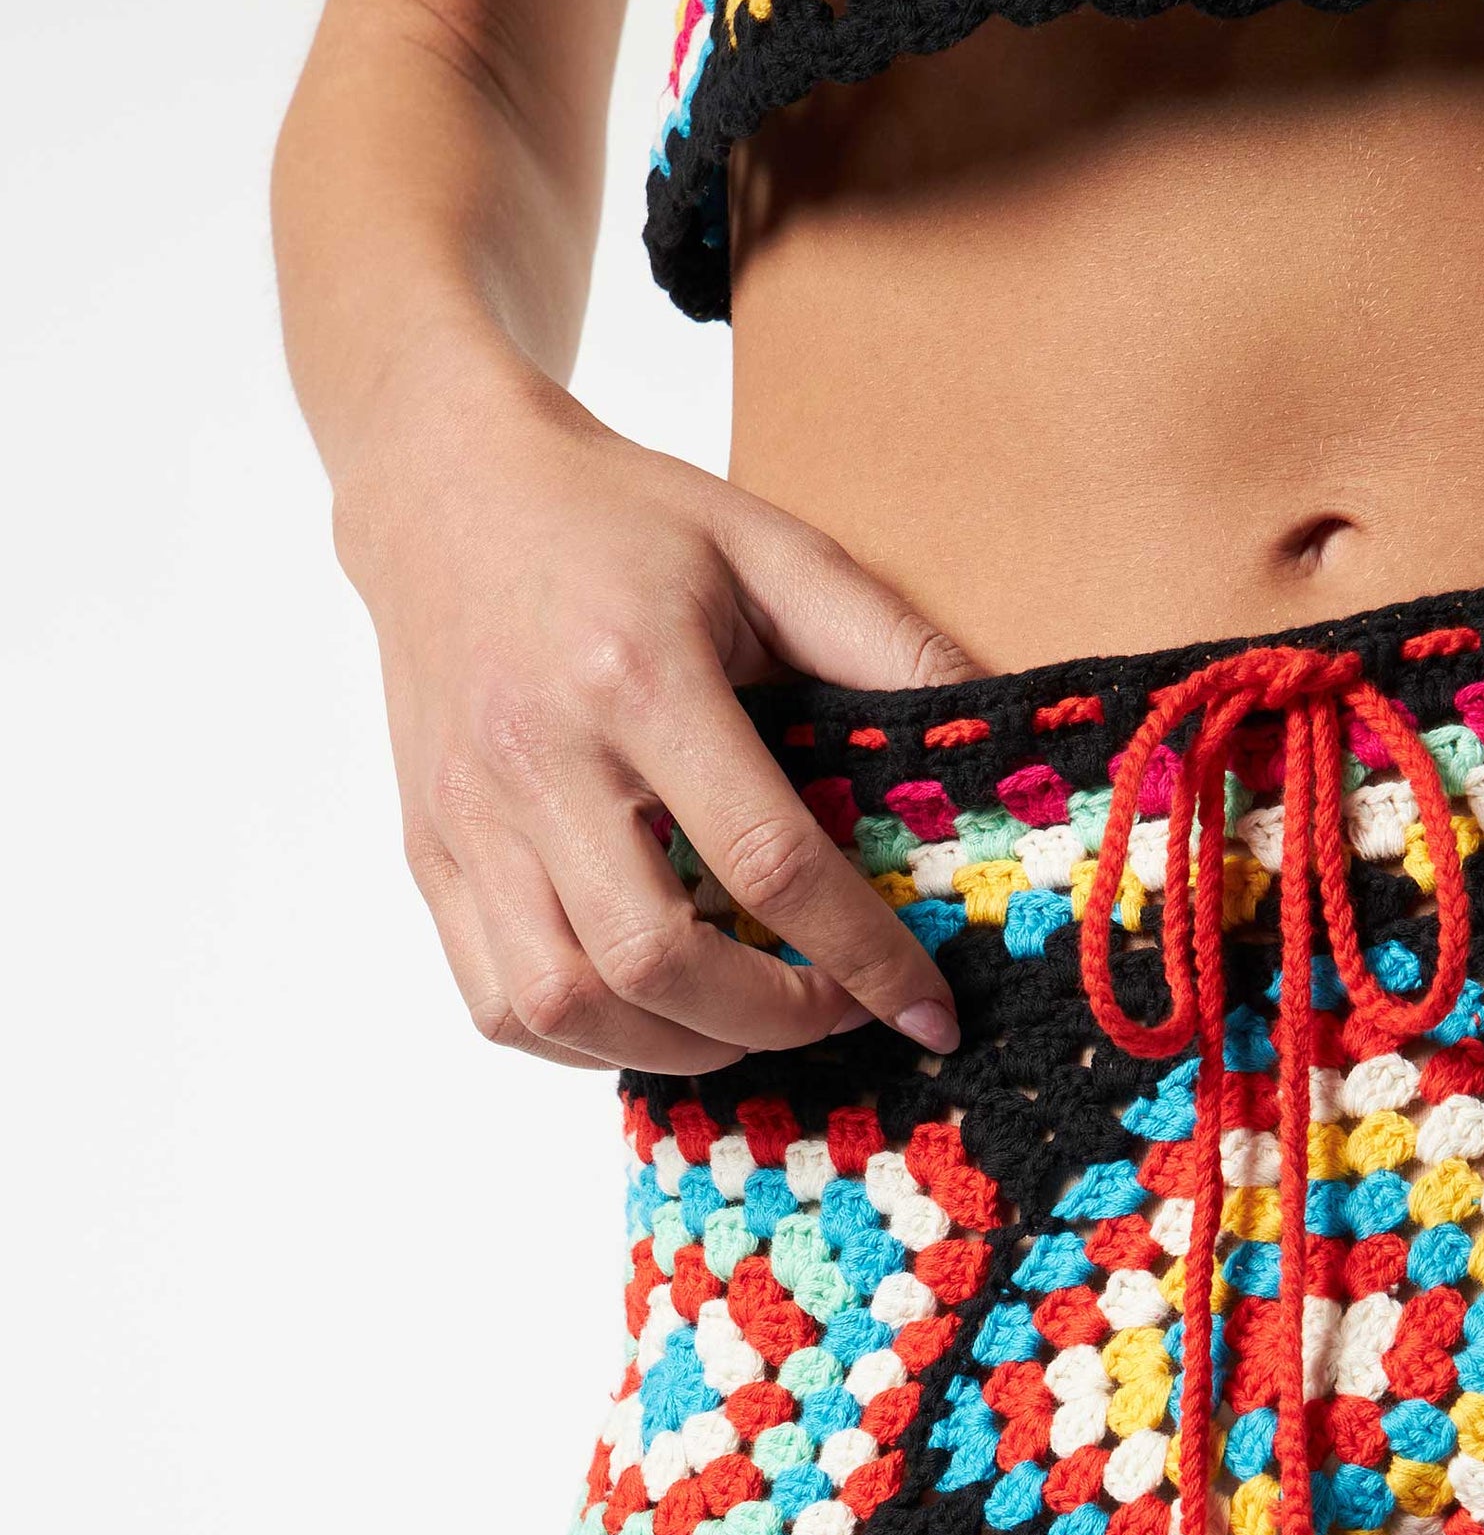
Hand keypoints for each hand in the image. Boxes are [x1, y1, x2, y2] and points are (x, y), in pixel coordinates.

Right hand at [335, 352, 975, 1071]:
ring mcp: (470, 818)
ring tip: (745, 1021)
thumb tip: (1001, 723)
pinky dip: (587, 1040)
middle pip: (655, 959)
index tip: (927, 1009)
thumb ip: (889, 643)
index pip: (768, 860)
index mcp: (637, 677)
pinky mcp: (431, 855)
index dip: (862, 955)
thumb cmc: (620, 521)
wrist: (445, 488)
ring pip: (562, 1003)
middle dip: (771, 1020)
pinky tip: (652, 1011)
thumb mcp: (771, 550)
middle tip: (835, 1012)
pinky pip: (499, 1004)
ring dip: (675, 1046)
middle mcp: (539, 759)